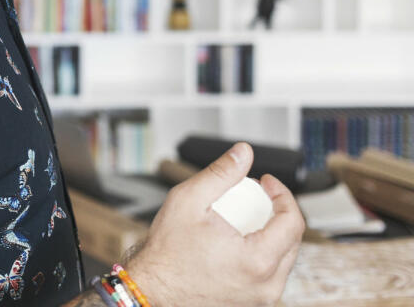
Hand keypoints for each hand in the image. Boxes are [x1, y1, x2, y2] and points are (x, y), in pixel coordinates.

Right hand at [121, 142, 305, 306]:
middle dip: (278, 212)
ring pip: (284, 259)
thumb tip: (243, 153)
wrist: (151, 289)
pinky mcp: (252, 304)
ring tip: (246, 217)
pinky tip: (240, 241)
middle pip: (292, 240)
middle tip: (256, 196)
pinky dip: (263, 253)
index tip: (267, 183)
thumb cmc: (166, 253)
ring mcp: (261, 298)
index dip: (283, 194)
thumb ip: (220, 173)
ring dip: (273, 234)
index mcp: (257, 260)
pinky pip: (271, 274)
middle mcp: (266, 285)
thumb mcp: (188, 200)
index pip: (293, 222)